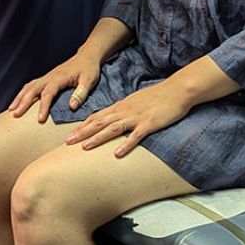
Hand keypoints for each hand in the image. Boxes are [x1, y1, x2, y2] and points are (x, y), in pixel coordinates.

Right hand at [9, 50, 103, 122]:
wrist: (87, 56)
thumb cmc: (89, 69)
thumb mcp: (89, 80)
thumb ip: (81, 93)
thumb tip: (71, 106)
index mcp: (59, 77)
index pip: (48, 93)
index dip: (43, 106)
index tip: (39, 119)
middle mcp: (50, 76)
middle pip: (32, 89)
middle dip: (23, 102)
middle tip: (15, 114)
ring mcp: (47, 76)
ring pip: (29, 86)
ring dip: (19, 97)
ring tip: (11, 110)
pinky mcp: (46, 78)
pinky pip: (31, 85)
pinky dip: (23, 93)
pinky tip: (18, 101)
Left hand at [66, 79, 193, 156]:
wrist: (177, 90)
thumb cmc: (158, 96)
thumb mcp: (136, 101)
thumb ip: (123, 110)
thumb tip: (112, 118)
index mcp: (121, 106)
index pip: (97, 116)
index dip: (82, 126)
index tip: (69, 135)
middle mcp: (125, 111)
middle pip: (99, 122)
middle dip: (82, 132)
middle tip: (67, 142)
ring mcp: (136, 117)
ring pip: (112, 128)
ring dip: (97, 138)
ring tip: (84, 148)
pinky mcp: (149, 124)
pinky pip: (135, 136)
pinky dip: (125, 144)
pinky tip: (116, 154)